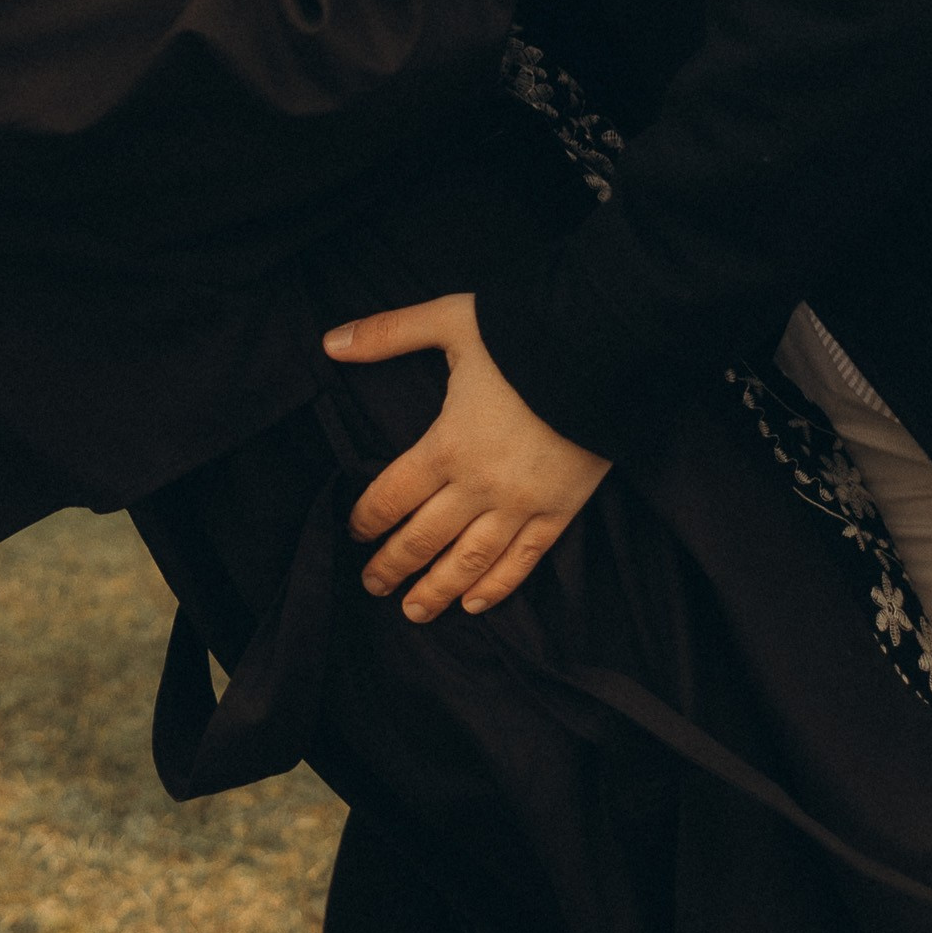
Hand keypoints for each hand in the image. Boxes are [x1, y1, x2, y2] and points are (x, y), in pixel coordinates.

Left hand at [323, 293, 609, 619]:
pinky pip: (525, 559)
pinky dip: (498, 586)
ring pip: (470, 561)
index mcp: (447, 443)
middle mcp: (479, 484)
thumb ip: (390, 333)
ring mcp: (522, 503)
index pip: (394, 495)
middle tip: (372, 586)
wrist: (600, 348)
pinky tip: (475, 603)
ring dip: (437, 589)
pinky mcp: (560, 509)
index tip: (354, 533)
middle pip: (425, 537)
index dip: (368, 518)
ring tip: (414, 611)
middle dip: (394, 565)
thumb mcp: (450, 321)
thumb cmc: (522, 333)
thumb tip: (331, 341)